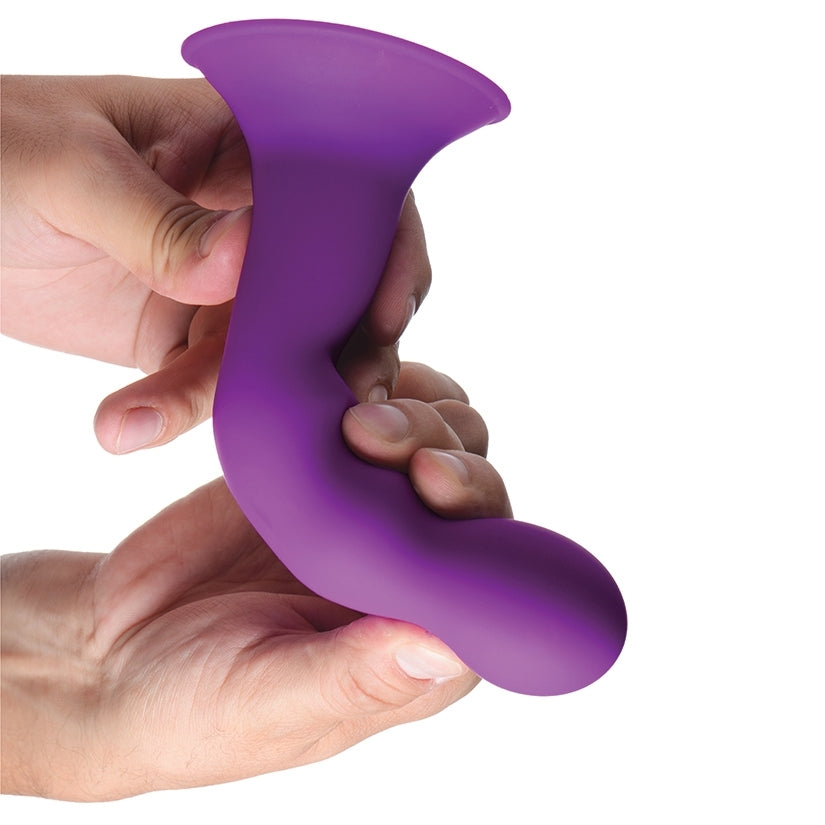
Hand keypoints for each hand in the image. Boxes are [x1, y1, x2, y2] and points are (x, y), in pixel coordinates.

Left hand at [0, 75, 430, 451]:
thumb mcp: (63, 169)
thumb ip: (155, 218)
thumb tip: (242, 262)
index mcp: (244, 143)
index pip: (350, 186)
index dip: (389, 248)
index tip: (388, 313)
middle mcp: (252, 216)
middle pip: (336, 283)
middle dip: (344, 344)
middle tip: (338, 401)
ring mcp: (224, 282)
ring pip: (277, 349)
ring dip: (240, 397)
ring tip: (148, 421)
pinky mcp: (185, 336)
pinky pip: (213, 383)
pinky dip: (179, 412)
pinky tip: (125, 426)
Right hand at [0, 364, 510, 799]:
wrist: (103, 651)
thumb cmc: (187, 706)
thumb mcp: (268, 701)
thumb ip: (356, 676)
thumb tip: (448, 649)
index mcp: (417, 640)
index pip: (488, 575)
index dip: (480, 518)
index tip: (432, 478)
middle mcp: (403, 571)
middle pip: (467, 490)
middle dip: (437, 449)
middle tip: (368, 430)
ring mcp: (361, 513)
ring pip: (427, 438)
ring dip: (408, 411)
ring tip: (350, 408)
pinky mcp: (315, 471)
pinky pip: (360, 410)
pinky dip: (363, 383)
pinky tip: (338, 372)